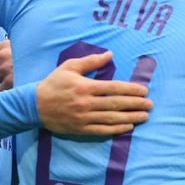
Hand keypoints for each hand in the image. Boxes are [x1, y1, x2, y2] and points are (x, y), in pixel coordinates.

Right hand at [37, 51, 151, 135]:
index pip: (113, 88)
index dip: (131, 89)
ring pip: (112, 119)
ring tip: (144, 117)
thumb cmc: (54, 83)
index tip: (144, 91)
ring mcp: (83, 118)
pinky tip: (128, 127)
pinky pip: (102, 130)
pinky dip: (116, 129)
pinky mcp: (80, 129)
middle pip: (116, 104)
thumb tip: (110, 54)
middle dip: (135, 104)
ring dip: (130, 118)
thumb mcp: (70, 66)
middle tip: (150, 105)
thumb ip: (91, 61)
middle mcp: (86, 103)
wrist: (34, 105)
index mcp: (85, 86)